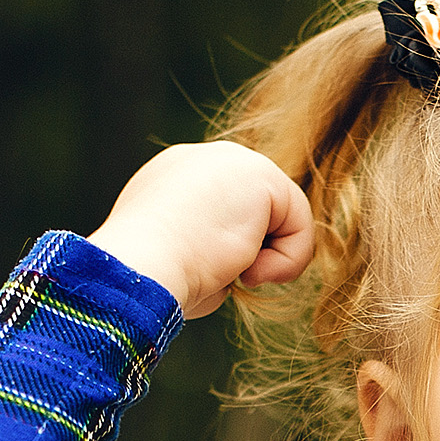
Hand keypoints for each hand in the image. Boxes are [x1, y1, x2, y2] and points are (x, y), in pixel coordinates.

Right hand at [86, 141, 314, 318]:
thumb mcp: (178, 260)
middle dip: (255, 253)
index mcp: (172, 179)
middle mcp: (201, 160)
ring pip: (282, 218)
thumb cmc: (154, 280)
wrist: (139, 268)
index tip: (208, 274)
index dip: (231, 254)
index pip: (227, 213)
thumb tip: (240, 268)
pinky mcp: (260, 173)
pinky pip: (300, 224)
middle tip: (226, 275)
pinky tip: (248, 269)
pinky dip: (286, 261)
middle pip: (260, 212)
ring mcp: (230, 160)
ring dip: (267, 260)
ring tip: (232, 272)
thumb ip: (211, 251)